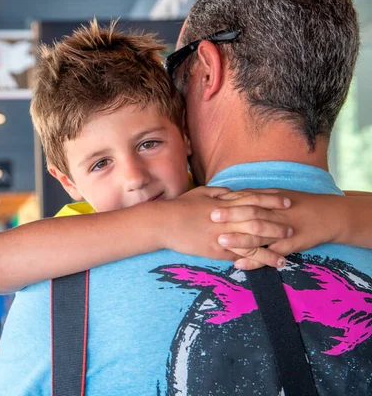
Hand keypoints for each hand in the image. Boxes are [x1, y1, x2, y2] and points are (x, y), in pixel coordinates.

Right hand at [156, 186, 292, 268]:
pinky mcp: (216, 251)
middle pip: (258, 220)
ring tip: (287, 253)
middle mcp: (227, 219)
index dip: (272, 200)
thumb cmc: (181, 206)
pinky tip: (267, 265)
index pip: (253, 199)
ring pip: (253, 241)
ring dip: (271, 247)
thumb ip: (220, 193)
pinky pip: (240, 256)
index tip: (288, 200)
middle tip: (293, 227)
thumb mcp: (201, 193)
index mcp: (225, 203)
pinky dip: (255, 261)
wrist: (164, 223)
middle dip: (277, 224)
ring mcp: (223, 236)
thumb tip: (234, 192)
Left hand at [212, 189, 334, 268]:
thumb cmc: (298, 204)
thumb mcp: (277, 195)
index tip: (211, 205)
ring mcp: (281, 231)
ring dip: (239, 239)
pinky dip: (254, 261)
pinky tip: (239, 265)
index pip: (247, 201)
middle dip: (230, 217)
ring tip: (220, 241)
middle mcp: (275, 215)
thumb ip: (254, 196)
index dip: (229, 203)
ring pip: (258, 236)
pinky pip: (269, 255)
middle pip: (250, 215)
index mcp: (271, 202)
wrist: (328, 216)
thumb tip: (231, 195)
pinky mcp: (288, 246)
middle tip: (211, 219)